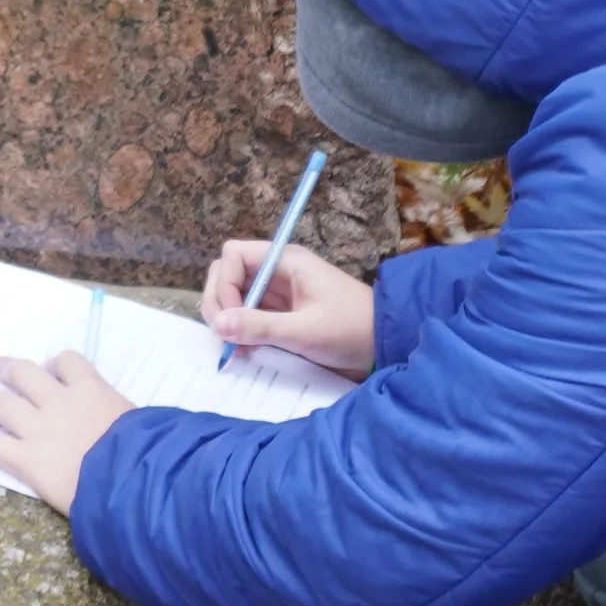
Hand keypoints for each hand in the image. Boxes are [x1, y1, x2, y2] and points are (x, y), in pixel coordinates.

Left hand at [0, 349, 133, 512]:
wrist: (132, 480)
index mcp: (90, 389)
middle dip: (9, 369)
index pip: (67, 363)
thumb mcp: (140, 421)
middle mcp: (59, 402)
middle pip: (26, 374)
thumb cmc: (145, 451)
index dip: (55, 364)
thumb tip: (127, 419)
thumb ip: (122, 413)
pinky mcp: (26, 459)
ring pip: (1, 403)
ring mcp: (39, 429)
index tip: (49, 369)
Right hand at [202, 235, 380, 375]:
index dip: (224, 285)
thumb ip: (260, 326)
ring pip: (237, 295)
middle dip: (220, 302)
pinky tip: (245, 350)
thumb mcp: (304, 331)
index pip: (234, 256)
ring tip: (234, 347)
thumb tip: (218, 326)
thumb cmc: (351, 330)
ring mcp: (280, 291)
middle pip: (229, 273)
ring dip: (229, 318)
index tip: (230, 318)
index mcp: (285, 261)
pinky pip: (251, 313)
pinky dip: (242, 329)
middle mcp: (278, 270)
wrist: (387, 343)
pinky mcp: (283, 312)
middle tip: (225, 335)